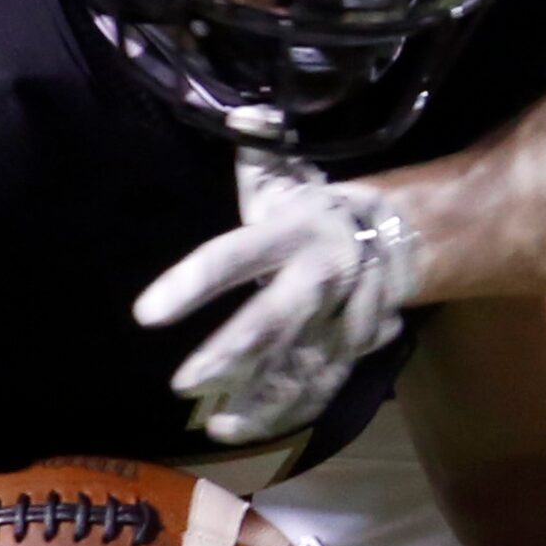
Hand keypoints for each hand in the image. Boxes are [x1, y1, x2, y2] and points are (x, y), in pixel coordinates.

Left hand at [135, 152, 422, 445]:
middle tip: (182, 384)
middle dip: (230, 355)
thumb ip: (260, 147)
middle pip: (274, 322)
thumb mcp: (286, 171)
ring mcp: (340, 318)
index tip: (146, 314)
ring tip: (214, 425)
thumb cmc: (314, 204)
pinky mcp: (351, 350)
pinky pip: (321, 387)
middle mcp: (319, 279)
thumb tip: (242, 114)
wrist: (399, 234)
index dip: (192, 284)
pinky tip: (244, 431)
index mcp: (294, 231)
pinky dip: (286, 412)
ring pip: (300, 366)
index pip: (234, 257)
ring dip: (259, 399)